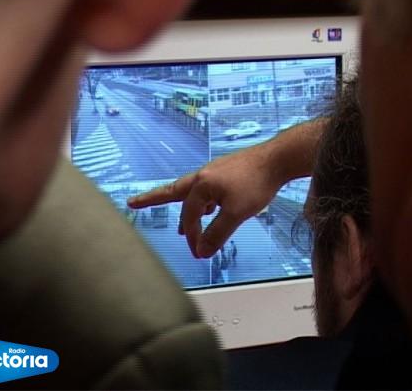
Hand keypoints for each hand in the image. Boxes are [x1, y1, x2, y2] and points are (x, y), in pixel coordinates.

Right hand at [128, 144, 282, 258]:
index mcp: (202, 184)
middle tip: (134, 203)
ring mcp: (215, 172)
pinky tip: (211, 209)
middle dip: (153, 199)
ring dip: (183, 207)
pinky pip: (206, 189)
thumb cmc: (258, 181)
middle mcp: (204, 175)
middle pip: (173, 191)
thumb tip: (202, 251)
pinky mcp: (227, 172)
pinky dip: (202, 202)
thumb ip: (218, 233)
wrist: (278, 159)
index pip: (189, 217)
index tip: (198, 252)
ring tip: (179, 224)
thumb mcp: (237, 213)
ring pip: (191, 192)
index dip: (192, 237)